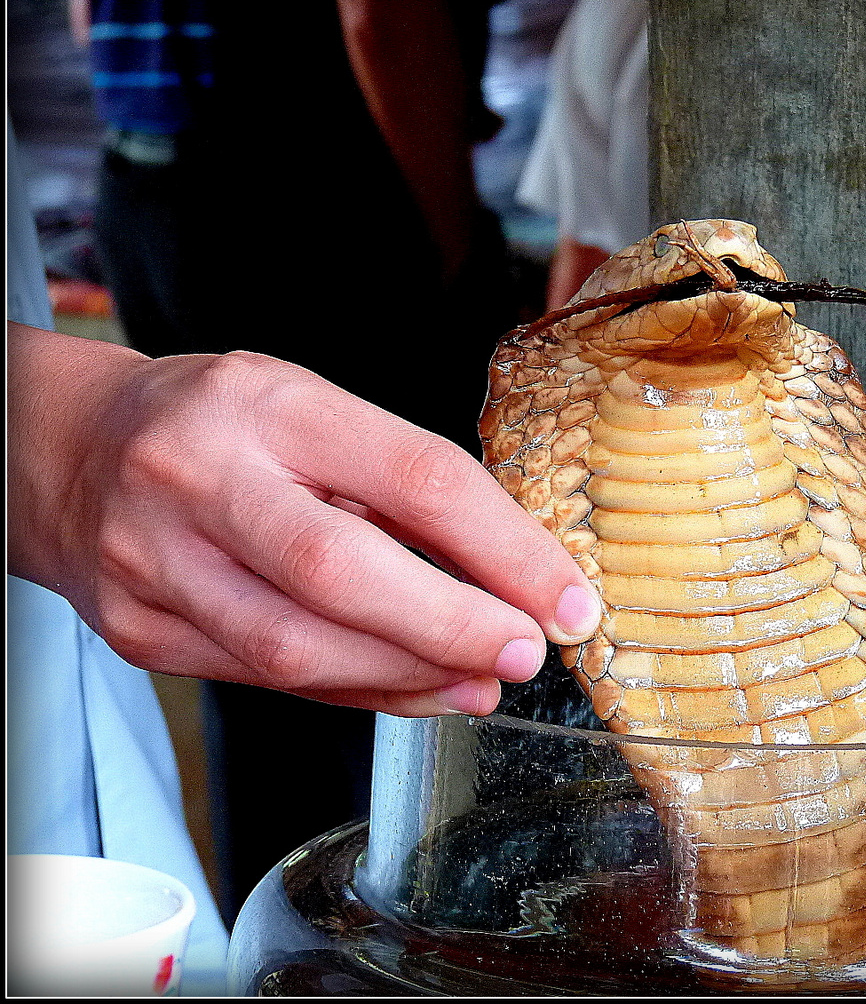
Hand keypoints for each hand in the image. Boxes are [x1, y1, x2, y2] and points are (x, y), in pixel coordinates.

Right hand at [7, 323, 602, 716]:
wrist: (65, 451)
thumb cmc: (219, 425)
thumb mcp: (312, 410)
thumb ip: (401, 487)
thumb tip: (514, 573)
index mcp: (269, 405)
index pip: (414, 475)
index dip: (506, 547)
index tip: (567, 595)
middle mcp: (202, 478)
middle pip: (344, 573)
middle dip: (455, 627)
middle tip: (529, 651)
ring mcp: (157, 561)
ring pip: (299, 647)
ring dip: (411, 676)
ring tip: (484, 681)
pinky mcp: (140, 630)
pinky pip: (266, 681)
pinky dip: (356, 694)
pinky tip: (416, 690)